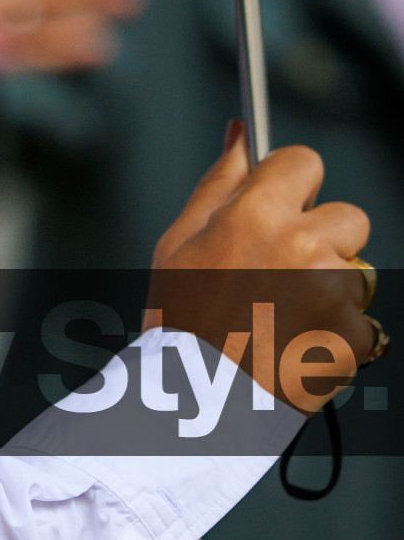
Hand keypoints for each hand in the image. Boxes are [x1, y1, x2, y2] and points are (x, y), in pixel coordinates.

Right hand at [151, 124, 375, 409]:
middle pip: (346, 217)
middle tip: (279, 281)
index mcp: (255, 215)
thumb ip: (218, 183)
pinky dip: (337, 338)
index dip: (292, 188)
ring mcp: (333, 290)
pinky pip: (362, 322)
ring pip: (356, 272)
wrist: (194, 406)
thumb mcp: (178, 244)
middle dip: (322, 243)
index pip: (304, 162)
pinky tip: (296, 348)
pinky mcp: (354, 333)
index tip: (280, 210)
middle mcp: (301, 245)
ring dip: (331, 292)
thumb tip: (239, 133)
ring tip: (283, 322)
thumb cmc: (180, 325)